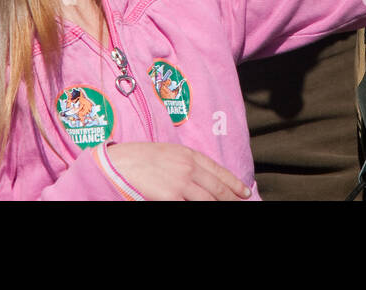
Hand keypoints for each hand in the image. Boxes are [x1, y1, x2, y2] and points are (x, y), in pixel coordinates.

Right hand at [103, 142, 250, 200]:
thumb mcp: (169, 153)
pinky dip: (201, 209)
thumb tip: (203, 177)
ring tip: (228, 209)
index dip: (235, 183)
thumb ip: (187, 163)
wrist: (119, 162)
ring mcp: (181, 183)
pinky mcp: (170, 196)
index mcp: (189, 155)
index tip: (246, 192)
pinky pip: (190, 207)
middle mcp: (189, 168)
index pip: (219, 171)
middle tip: (242, 204)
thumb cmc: (140, 158)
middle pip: (218, 188)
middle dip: (232, 198)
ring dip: (220, 205)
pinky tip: (207, 211)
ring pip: (209, 200)